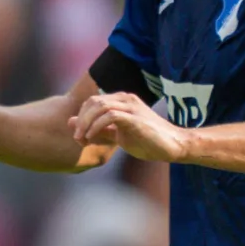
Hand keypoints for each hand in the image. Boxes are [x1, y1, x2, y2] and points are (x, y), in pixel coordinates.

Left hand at [70, 89, 190, 163]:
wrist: (173, 146)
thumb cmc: (147, 141)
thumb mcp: (117, 135)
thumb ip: (97, 129)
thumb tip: (71, 123)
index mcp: (121, 100)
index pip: (92, 101)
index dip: (80, 118)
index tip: (79, 137)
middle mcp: (126, 99)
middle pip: (92, 102)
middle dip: (80, 121)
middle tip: (78, 139)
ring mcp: (131, 107)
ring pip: (99, 106)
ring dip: (86, 124)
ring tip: (83, 140)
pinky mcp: (136, 118)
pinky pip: (110, 116)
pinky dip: (97, 126)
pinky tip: (93, 138)